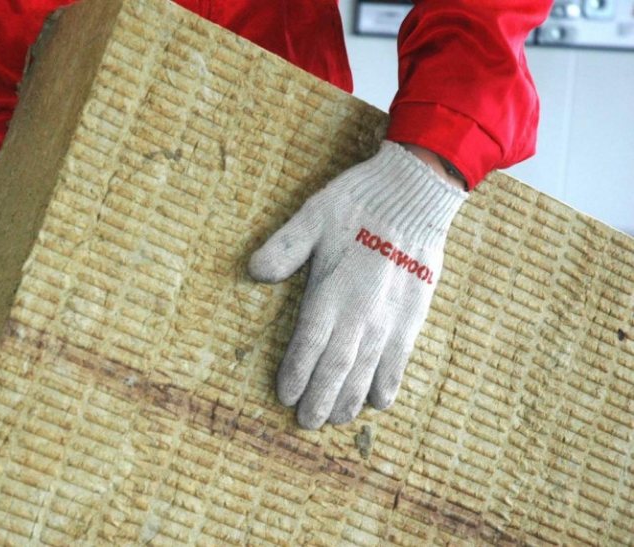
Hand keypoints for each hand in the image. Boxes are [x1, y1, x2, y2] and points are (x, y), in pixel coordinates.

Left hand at [248, 141, 467, 428]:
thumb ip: (283, 248)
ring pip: (365, 374)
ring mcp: (388, 320)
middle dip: (319, 400)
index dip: (295, 375)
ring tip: (336, 420)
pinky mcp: (412, 318)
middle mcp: (359, 315)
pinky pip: (399, 362)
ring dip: (348, 400)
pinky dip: (387, 385)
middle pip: (334, 370)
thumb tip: (252, 272)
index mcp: (330, 293)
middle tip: (307, 422)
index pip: (307, 346)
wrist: (414, 196)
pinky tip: (378, 402)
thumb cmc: (358, 204)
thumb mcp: (311, 215)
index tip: (285, 395)